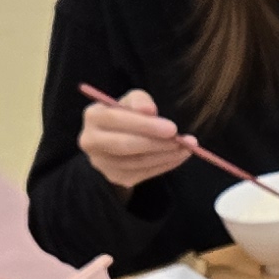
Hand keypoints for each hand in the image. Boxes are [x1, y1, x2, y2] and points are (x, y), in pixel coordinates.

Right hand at [77, 88, 195, 191]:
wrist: (115, 138)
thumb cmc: (126, 114)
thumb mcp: (132, 100)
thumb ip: (140, 101)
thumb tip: (149, 110)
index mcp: (92, 117)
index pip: (115, 119)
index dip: (144, 124)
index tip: (172, 127)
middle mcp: (91, 142)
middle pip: (125, 145)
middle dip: (157, 143)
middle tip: (182, 140)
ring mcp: (102, 164)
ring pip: (137, 162)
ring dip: (166, 155)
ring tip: (187, 147)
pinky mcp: (116, 177)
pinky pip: (144, 173)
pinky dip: (166, 164)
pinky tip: (180, 155)